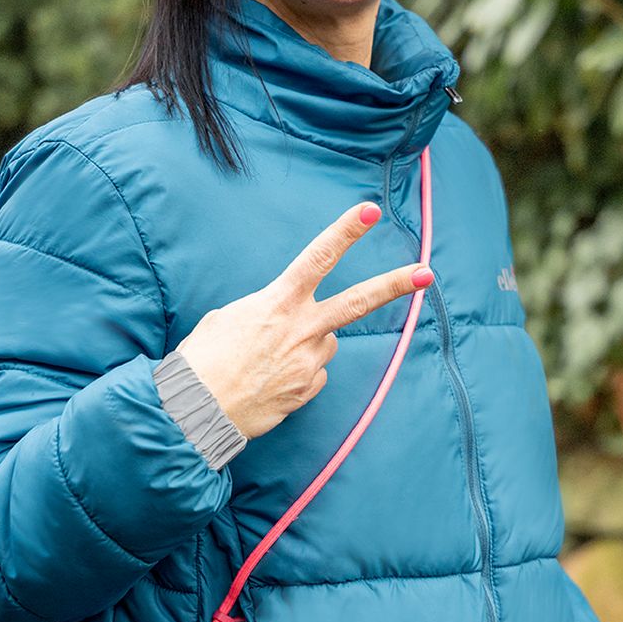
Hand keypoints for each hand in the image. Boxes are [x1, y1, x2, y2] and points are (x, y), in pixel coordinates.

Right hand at [176, 203, 430, 440]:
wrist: (195, 409)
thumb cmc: (203, 359)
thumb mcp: (228, 318)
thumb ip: (267, 312)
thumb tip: (287, 321)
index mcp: (277, 303)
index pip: (317, 258)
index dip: (345, 232)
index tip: (369, 212)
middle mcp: (301, 330)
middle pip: (357, 301)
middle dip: (394, 285)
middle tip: (426, 273)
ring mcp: (308, 362)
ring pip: (325, 343)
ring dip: (307, 345)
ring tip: (268, 359)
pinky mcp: (307, 390)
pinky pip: (314, 374)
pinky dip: (299, 375)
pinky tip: (271, 380)